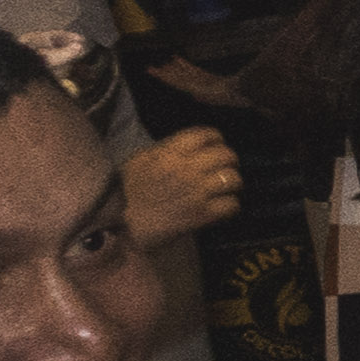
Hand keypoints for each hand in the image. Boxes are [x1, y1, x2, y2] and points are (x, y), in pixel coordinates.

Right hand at [117, 130, 241, 245]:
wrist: (126, 226)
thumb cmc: (130, 191)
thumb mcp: (140, 160)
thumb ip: (166, 149)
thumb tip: (193, 145)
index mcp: (169, 153)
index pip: (206, 134)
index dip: (216, 139)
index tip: (216, 145)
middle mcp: (186, 169)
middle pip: (226, 155)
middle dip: (229, 160)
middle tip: (224, 168)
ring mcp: (197, 192)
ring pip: (234, 179)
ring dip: (231, 183)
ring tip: (224, 188)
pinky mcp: (202, 214)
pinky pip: (232, 204)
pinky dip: (230, 205)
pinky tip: (222, 206)